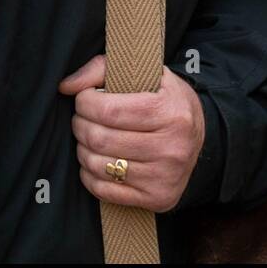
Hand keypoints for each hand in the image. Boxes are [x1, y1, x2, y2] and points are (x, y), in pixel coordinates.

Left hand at [58, 54, 203, 213]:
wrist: (200, 135)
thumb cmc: (163, 98)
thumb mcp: (144, 72)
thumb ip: (101, 69)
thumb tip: (66, 86)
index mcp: (170, 112)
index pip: (107, 110)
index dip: (84, 103)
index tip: (85, 98)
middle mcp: (172, 148)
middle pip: (100, 139)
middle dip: (80, 125)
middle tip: (83, 118)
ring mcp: (166, 177)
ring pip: (99, 165)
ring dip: (83, 149)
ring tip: (90, 137)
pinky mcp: (158, 198)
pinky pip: (105, 191)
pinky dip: (89, 174)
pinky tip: (96, 160)